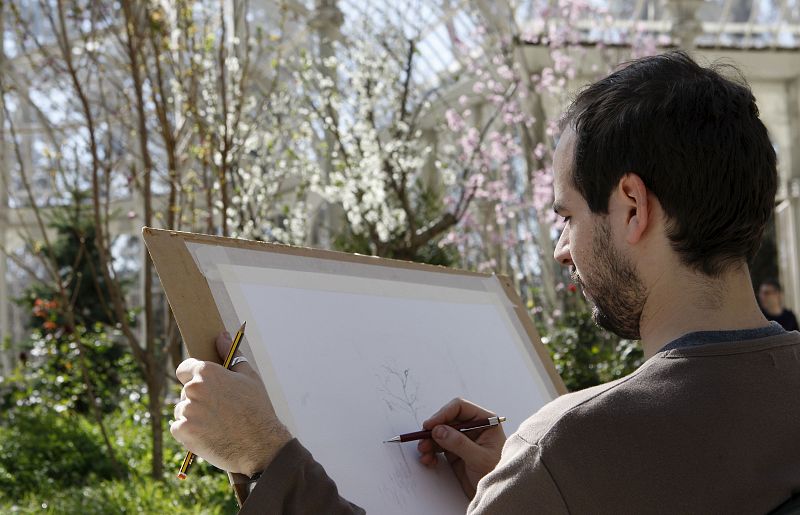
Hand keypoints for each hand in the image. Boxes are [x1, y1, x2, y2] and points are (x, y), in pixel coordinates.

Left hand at [171, 332, 291, 475]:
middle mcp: (193, 389)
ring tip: (217, 424)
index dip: (195, 377)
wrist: (260, 445)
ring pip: (183, 410)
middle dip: (199, 399)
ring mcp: (186, 411)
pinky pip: (179, 428)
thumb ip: (231, 355)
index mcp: (207, 372)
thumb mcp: (248, 377)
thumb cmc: (257, 409)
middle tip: (221, 411)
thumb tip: (221, 336)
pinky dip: (190, 433)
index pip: (185, 368)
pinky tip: (209, 434)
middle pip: (186, 391)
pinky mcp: (182, 431)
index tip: (206, 387)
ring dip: (194, 416)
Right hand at [417, 398, 504, 498]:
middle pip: (447, 419)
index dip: (443, 414)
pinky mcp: (455, 451)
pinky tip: (429, 459)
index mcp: (485, 421)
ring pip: (440, 432)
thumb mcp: (480, 458)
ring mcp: (463, 439)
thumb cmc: (497, 473)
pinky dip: (431, 451)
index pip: (460, 407)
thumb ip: (459, 443)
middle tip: (423, 440)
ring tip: (424, 452)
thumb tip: (439, 430)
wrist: (499, 495)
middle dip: (433, 430)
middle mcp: (473, 427)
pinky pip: (438, 446)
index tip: (430, 425)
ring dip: (429, 441)